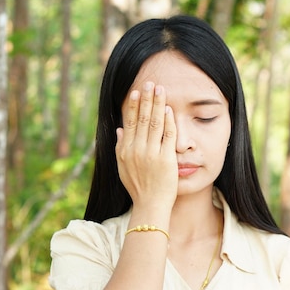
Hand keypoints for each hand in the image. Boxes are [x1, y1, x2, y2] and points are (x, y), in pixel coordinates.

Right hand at [116, 82, 177, 210]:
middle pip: (141, 118)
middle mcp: (137, 150)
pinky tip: (169, 109)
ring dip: (158, 104)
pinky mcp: (166, 159)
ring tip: (160, 89)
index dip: (133, 105)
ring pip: (154, 123)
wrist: (150, 206)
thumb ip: (120, 147)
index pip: (129, 122)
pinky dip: (169, 121)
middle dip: (146, 99)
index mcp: (126, 151)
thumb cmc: (138, 188)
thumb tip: (119, 129)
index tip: (136, 91)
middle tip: (150, 82)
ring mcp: (152, 154)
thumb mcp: (123, 168)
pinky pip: (168, 136)